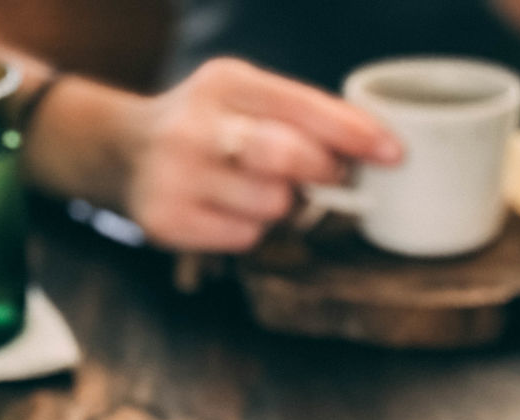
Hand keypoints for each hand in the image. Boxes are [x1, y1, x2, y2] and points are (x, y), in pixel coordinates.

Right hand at [120, 58, 403, 250]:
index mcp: (225, 82)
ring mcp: (175, 176)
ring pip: (270, 206)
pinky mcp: (166, 221)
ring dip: (279, 206)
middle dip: (320, 171)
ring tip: (255, 191)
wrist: (125, 151)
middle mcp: (194, 126)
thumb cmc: (209, 125)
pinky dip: (248, 229)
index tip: (393, 154)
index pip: (302, 106)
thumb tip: (372, 152)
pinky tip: (226, 211)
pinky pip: (243, 237)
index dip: (354, 133)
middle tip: (329, 178)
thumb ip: (301, 116)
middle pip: (285, 157)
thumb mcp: (247, 97)